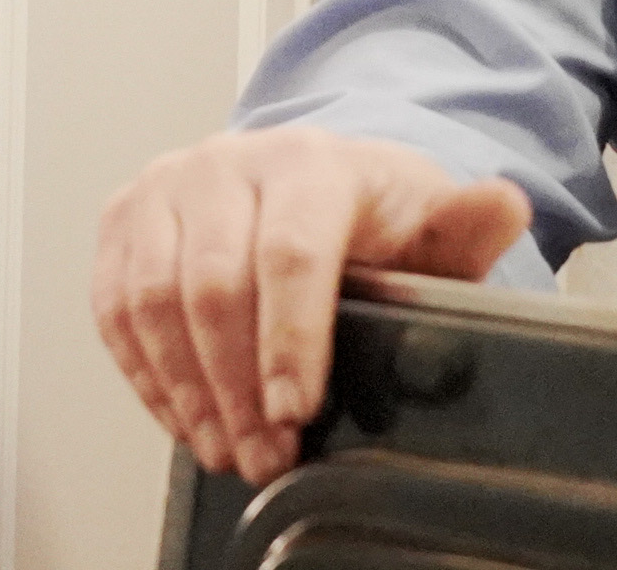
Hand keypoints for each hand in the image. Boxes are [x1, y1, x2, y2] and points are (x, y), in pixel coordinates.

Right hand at [89, 125, 532, 487]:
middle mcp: (229, 162)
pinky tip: (182, 418)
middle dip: (236, 386)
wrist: (306, 179)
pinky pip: (114, 305)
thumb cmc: (369, 214)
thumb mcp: (428, 223)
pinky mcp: (124, 217)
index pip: (290, 253)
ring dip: (186, 389)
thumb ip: (465, 227)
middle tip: (263, 454)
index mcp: (310, 162)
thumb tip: (503, 205)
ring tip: (225, 447)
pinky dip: (145, 373)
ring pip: (152, 298)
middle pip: (214, 284)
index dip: (290, 341)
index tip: (297, 411)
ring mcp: (167, 186)